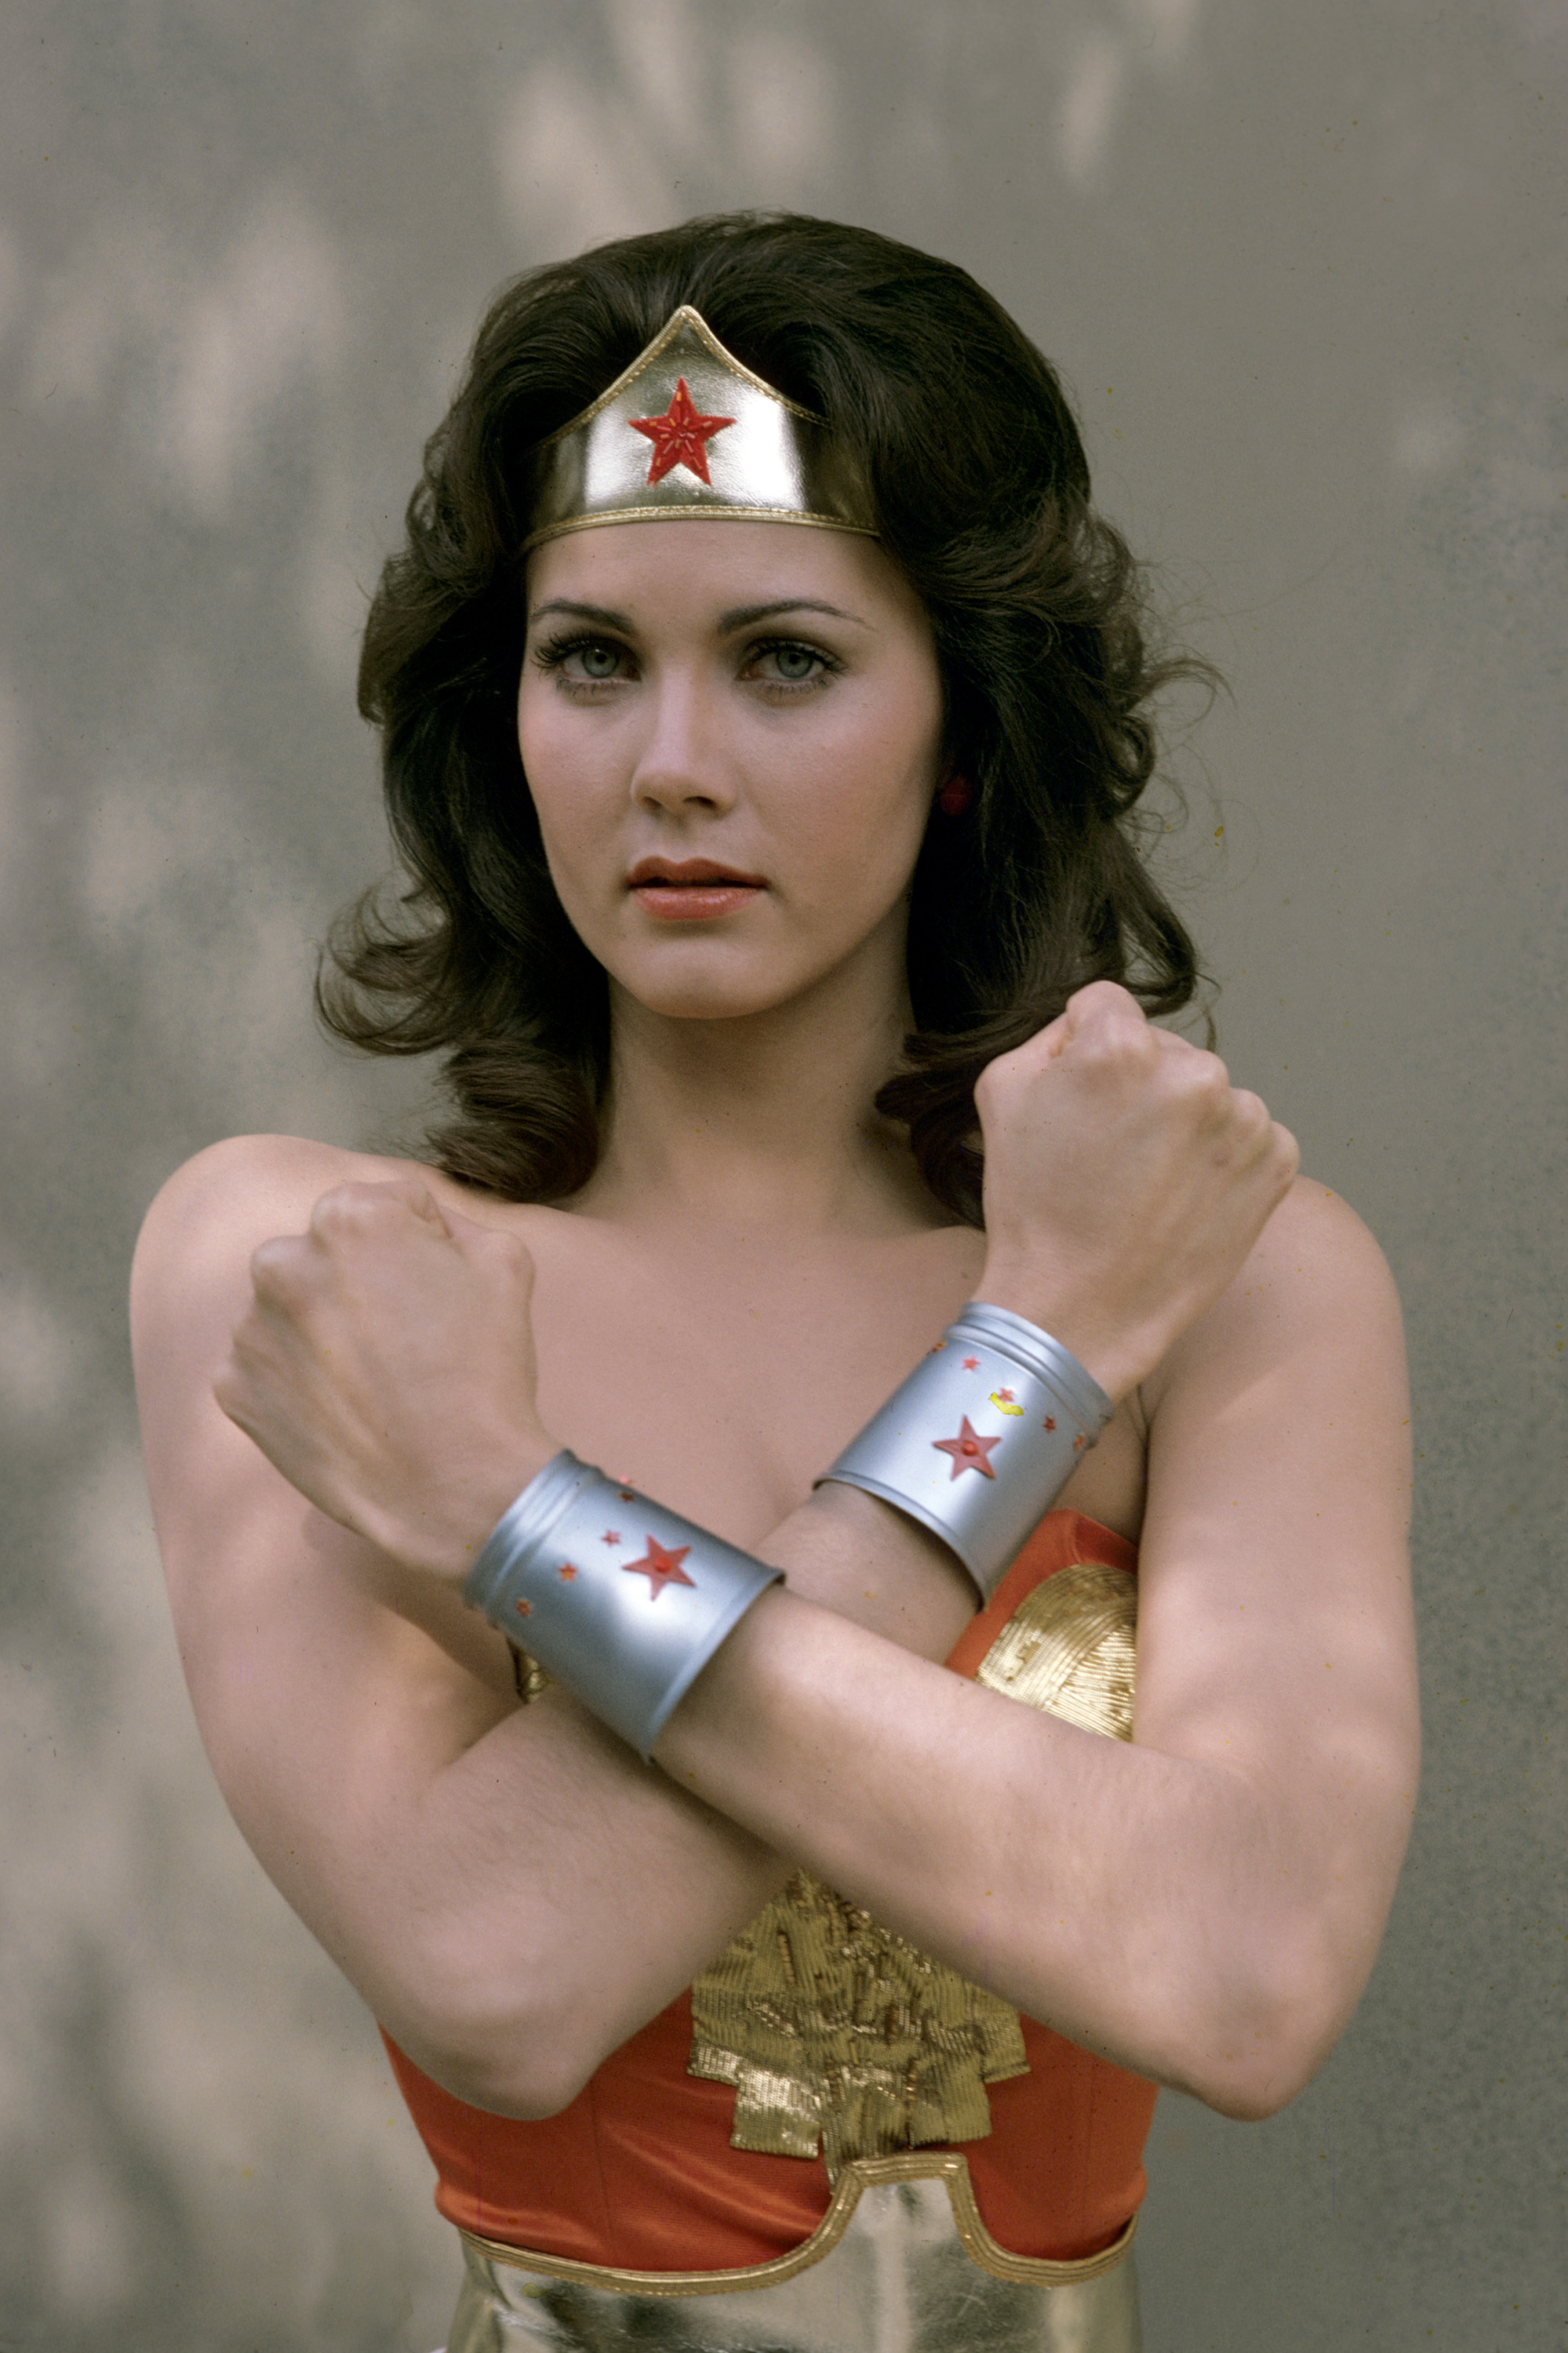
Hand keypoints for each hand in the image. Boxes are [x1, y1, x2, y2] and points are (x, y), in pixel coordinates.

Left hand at [214, 1178, 555, 1576]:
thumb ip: (452, 1220)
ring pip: (291, 1310)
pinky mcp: (233, 1387)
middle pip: (326, 1255)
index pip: (385, 1207)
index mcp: (348, 1216)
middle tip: (404, 1340)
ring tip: (374, 1380)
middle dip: (358, 1282)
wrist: (449, 1484)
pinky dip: (297, 1381)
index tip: (437, 1294)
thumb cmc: (483, 1370)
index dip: (422, 1248)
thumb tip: (417, 1226)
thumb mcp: (504, 1261)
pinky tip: (343, 1408)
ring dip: (323, 1330)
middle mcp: (282, 1260)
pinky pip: (266, 1366)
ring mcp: (249, 1328)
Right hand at [973, 982, 1298, 1397]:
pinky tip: (1181, 1198)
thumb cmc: (1034, 1208)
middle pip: (1163, 1050)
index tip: (1080, 1103)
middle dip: (1140, 1088)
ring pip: (1207, 1093)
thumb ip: (1051, 1036)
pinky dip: (1219, 1159)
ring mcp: (1243, 1118)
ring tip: (1146, 1183)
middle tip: (1109, 1155)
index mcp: (1122, 1047)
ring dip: (1183, 1123)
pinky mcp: (1276, 1162)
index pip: (1106, 1005)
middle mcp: (1194, 1072)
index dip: (1082, 1051)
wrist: (1083, 1311)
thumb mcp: (1002, 1094)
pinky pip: (1245, 1134)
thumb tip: (1093, 1022)